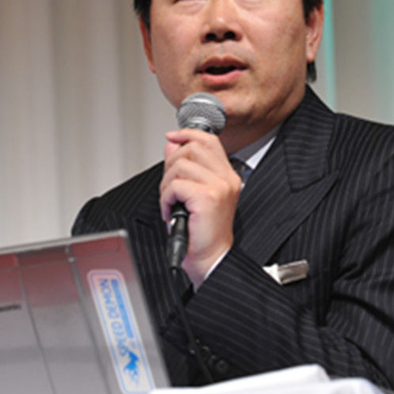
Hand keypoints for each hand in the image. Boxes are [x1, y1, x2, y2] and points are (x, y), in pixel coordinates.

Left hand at [160, 128, 241, 287]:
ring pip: (180, 166)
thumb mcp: (192, 194)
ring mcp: (219, 187)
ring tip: (172, 202)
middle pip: (191, 148)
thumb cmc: (202, 232)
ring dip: (167, 186)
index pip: (208, 140)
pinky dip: (166, 199)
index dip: (187, 134)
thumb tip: (172, 145)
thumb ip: (184, 167)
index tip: (172, 138)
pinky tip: (171, 211)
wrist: (211, 259)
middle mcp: (227, 178)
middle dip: (171, 166)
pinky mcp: (208, 198)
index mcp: (227, 175)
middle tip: (171, 189)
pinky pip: (175, 185)